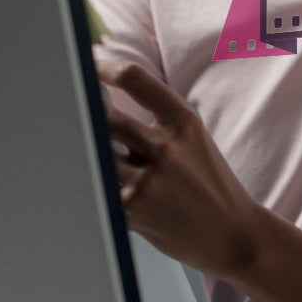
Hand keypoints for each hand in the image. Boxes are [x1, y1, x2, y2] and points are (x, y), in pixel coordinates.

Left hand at [97, 58, 264, 278]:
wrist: (235, 234)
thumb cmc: (209, 186)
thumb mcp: (193, 143)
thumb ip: (154, 124)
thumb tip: (101, 107)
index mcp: (184, 121)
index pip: (135, 79)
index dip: (104, 67)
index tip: (87, 66)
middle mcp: (168, 146)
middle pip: (105, 115)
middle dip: (82, 114)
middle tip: (65, 110)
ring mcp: (150, 179)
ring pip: (96, 153)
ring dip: (87, 153)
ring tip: (80, 154)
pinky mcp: (133, 209)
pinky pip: (98, 187)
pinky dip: (94, 185)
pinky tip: (99, 188)